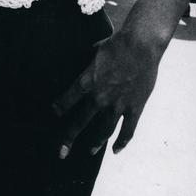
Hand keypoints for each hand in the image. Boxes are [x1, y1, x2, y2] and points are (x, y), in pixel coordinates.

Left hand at [52, 30, 158, 158]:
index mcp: (87, 81)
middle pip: (80, 122)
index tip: (54, 114)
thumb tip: (76, 62)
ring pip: (103, 130)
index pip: (66, 101)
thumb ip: (85, 62)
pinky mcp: (135, 108)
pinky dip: (122, 142)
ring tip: (90, 151)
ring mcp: (118, 105)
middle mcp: (99, 97)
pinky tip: (115, 150)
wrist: (141, 45)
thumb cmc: (116, 44)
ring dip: (95, 143)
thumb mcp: (93, 51)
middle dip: (69, 138)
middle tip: (61, 152)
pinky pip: (127, 130)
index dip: (59, 108)